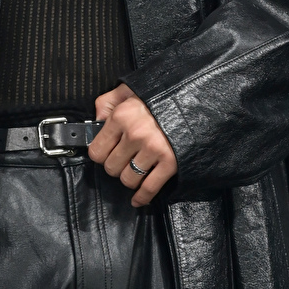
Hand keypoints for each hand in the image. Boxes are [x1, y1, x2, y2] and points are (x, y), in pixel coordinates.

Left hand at [88, 83, 177, 206]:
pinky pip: (149, 188)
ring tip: (135, 170)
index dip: (100, 154)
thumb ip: (106, 102)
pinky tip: (138, 199)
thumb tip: (96, 121)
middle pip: (111, 168)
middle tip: (123, 159)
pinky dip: (142, 197)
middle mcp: (135, 134)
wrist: (192, 97)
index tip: (106, 152)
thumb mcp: (127, 89)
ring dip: (130, 179)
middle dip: (115, 166)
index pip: (97, 151)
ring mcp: (153, 149)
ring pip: (128, 180)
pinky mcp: (170, 162)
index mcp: (121, 116)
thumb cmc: (158, 94)